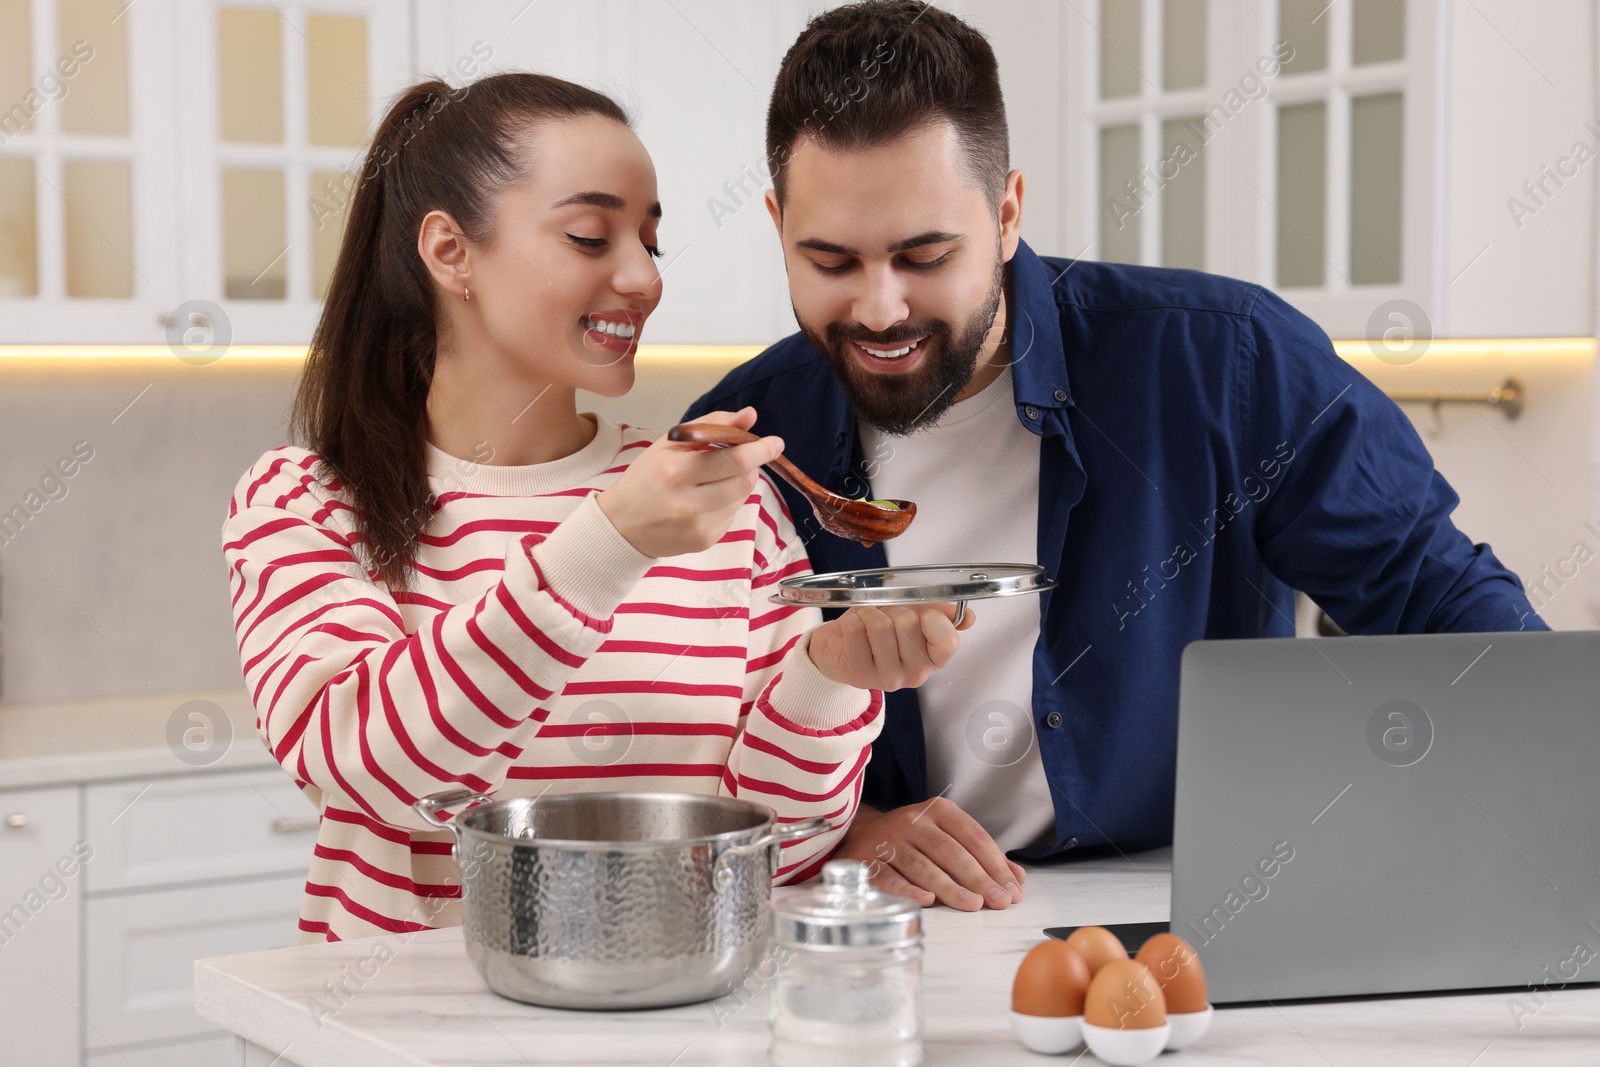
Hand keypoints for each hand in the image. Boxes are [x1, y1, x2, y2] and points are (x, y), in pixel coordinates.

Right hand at [596, 407, 782, 557]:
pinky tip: (705, 500)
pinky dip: (727, 502)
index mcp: (677, 472)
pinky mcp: (705, 541)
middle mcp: (689, 502)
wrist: (621, 525)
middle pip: (744, 480)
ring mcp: (699, 526)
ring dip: (738, 482)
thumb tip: (750, 416)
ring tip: (714, 479)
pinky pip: (732, 515)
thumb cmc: (647, 477)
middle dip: (751, 465)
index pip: (733, 459)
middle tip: (742, 457)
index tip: (776, 442)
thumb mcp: (672, 444)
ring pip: (741, 497)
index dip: (760, 450)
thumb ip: (712, 425)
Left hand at [807, 603, 975, 691]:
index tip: (921, 614)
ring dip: (870, 614)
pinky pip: (856, 630)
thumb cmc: (881, 628)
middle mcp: (915, 673)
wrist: (841, 647)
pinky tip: (853, 630)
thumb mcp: (914, 616)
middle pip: (909, 624)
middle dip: (895, 610)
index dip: (932, 618)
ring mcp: (887, 678)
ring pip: (881, 626)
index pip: (948, 641)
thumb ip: (940, 614)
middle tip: (887, 618)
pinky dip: (852, 621)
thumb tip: (967, 618)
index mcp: (934, 658)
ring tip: (868, 622)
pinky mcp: (859, 674)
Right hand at [834, 798, 1026, 910]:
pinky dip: (907, 890)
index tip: (1013, 889)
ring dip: (950, 887)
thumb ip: (981, 856)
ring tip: (973, 905)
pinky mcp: (866, 860)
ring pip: (922, 865)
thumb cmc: (913, 839)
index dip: (996, 864)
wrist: (860, 832)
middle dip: (978, 878)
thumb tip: (1017, 879)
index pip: (973, 836)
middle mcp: (912, 821)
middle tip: (999, 901)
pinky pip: (889, 877)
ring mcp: (888, 840)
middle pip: (950, 851)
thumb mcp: (946, 835)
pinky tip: (927, 901)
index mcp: (937, 811)